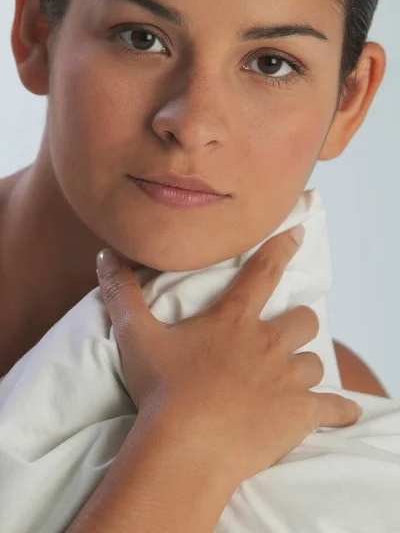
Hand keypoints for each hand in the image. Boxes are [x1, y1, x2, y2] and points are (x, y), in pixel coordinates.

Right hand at [96, 226, 361, 483]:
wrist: (187, 446)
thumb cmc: (162, 390)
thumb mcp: (136, 337)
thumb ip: (121, 294)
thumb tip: (104, 256)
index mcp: (234, 321)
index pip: (264, 273)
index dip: (281, 249)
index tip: (296, 233)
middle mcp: (268, 343)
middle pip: (301, 319)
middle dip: (297, 322)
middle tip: (283, 335)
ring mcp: (288, 379)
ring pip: (314, 362)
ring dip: (304, 367)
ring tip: (290, 380)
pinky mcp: (300, 415)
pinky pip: (334, 409)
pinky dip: (339, 410)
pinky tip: (341, 414)